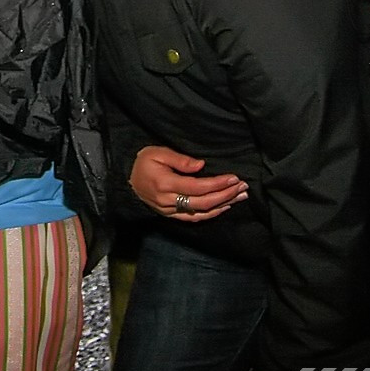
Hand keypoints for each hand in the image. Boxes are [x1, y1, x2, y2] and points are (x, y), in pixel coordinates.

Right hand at [129, 146, 247, 221]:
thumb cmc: (142, 163)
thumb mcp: (157, 152)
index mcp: (165, 184)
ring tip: (240, 197)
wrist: (126, 180)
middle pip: (203, 202)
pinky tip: (224, 207)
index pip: (197, 187)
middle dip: (225, 195)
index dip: (217, 184)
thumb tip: (201, 166)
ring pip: (201, 212)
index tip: (234, 178)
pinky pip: (194, 218)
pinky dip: (211, 214)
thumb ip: (179, 159)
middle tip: (243, 187)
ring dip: (223, 205)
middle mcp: (168, 201)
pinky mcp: (171, 216)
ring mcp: (170, 211)